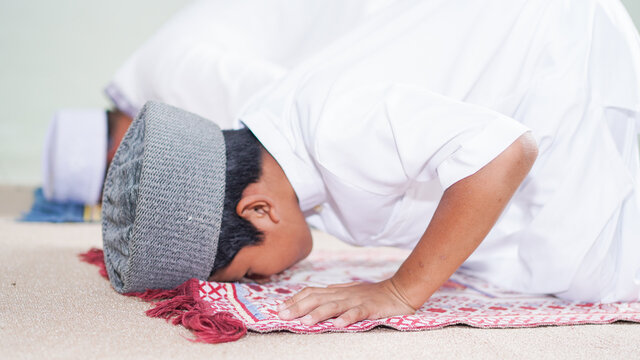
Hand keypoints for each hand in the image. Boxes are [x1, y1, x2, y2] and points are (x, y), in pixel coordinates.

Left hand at [277, 279, 415, 327]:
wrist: (399, 290)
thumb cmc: (372, 295)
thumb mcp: (348, 293)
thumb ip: (331, 297)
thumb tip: (310, 302)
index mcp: (337, 290)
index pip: (311, 292)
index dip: (295, 299)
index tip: (280, 308)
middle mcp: (343, 294)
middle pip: (317, 298)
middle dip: (299, 307)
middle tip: (283, 315)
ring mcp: (356, 300)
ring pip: (334, 305)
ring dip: (319, 313)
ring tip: (306, 322)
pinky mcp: (370, 308)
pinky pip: (357, 313)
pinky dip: (347, 318)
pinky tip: (338, 325)